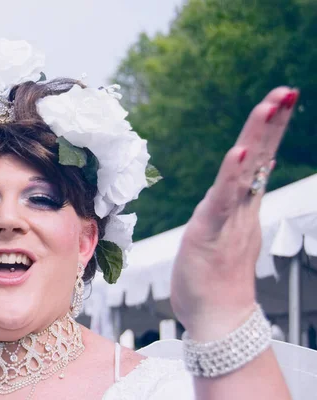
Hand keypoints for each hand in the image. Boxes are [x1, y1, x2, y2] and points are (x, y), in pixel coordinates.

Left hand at [170, 87, 298, 340]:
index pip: (257, 160)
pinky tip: (237, 153)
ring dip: (255, 137)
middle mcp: (241, 209)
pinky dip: (231, 177)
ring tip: (269, 106)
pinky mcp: (211, 233)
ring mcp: (229, 220)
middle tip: (286, 90)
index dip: (268, 130)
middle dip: (271, 123)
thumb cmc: (215, 281)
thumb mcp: (225, 234)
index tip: (280, 100)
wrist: (218, 320)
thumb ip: (233, 208)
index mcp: (241, 207)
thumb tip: (239, 187)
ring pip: (244, 172)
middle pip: (258, 158)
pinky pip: (223, 201)